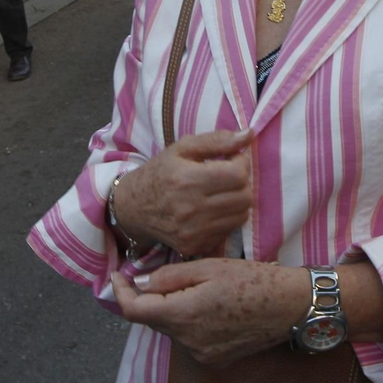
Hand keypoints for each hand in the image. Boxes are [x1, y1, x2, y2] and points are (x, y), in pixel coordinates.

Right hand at [111, 130, 254, 257]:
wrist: (134, 207)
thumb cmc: (160, 172)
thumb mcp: (183, 147)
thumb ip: (217, 140)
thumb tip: (249, 134)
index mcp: (187, 180)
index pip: (238, 175)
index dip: (241, 163)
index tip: (231, 160)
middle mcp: (191, 209)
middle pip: (244, 197)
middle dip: (241, 183)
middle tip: (227, 176)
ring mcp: (194, 232)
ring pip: (241, 216)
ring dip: (237, 201)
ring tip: (220, 192)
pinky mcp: (196, 247)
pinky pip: (228, 231)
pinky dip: (226, 218)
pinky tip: (212, 209)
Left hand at [111, 259, 309, 366]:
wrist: (291, 307)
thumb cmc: (253, 280)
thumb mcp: (209, 266)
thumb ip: (170, 276)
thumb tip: (141, 283)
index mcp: (183, 315)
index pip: (134, 311)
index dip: (121, 292)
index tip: (118, 275)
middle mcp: (188, 341)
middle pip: (153, 319)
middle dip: (150, 297)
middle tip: (161, 272)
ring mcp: (201, 354)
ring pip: (171, 328)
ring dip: (172, 309)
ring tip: (196, 287)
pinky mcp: (215, 359)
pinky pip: (189, 338)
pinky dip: (189, 321)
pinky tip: (210, 305)